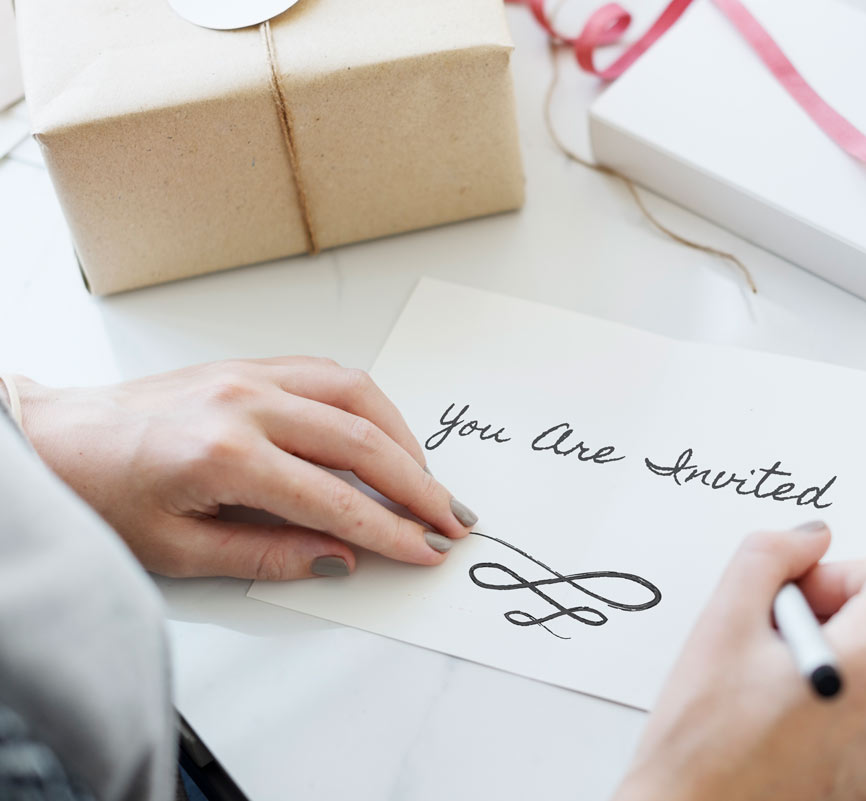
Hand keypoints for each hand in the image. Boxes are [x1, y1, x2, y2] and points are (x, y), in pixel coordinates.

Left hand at [11, 357, 477, 579]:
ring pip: (356, 396)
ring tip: (426, 480)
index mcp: (225, 455)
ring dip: (403, 438)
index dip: (389, 531)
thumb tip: (337, 558)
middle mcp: (246, 404)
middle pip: (361, 442)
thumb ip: (266, 555)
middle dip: (417, 486)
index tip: (424, 551)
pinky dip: (369, 405)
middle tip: (450, 519)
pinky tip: (384, 434)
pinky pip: (329, 374)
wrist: (53, 439)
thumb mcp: (177, 550)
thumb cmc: (101, 494)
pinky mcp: (249, 364)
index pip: (333, 500)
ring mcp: (250, 375)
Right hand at [615, 524, 865, 800]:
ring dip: (828, 656)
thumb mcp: (720, 623)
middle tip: (767, 641)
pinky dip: (832, 698)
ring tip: (767, 685)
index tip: (805, 592)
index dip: (850, 569)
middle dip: (830, 613)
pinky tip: (778, 715)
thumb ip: (769, 555)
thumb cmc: (702, 746)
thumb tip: (808, 539)